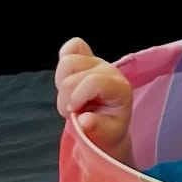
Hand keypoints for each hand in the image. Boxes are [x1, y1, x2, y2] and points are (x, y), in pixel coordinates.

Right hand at [55, 37, 133, 161]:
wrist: (108, 123)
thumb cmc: (108, 128)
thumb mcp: (107, 134)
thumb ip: (96, 127)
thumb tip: (84, 121)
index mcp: (119, 88)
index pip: (92, 81)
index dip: (76, 97)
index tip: (73, 113)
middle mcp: (109, 70)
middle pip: (74, 72)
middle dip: (66, 95)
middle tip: (71, 111)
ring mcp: (97, 61)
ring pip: (67, 61)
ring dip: (61, 83)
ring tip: (70, 98)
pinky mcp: (86, 57)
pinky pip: (71, 47)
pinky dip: (64, 64)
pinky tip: (67, 81)